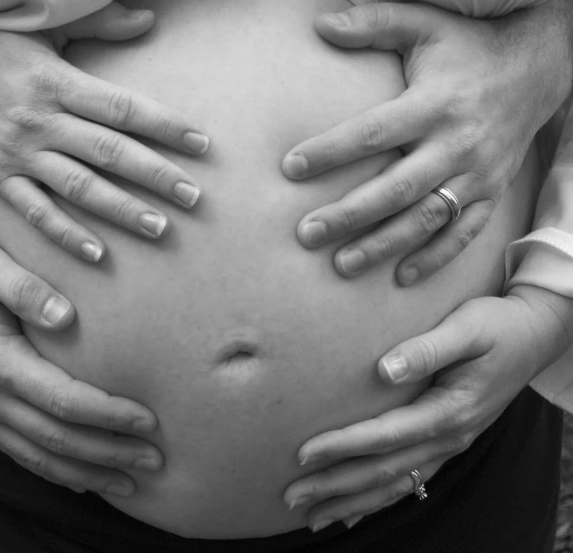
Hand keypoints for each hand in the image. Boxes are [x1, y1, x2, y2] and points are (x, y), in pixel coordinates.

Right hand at [0, 4, 208, 261]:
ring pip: (79, 186)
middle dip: (155, 174)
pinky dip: (66, 234)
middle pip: (109, 152)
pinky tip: (97, 253)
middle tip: (193, 197)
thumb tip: (147, 20)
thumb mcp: (43, 32)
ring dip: (121, 209)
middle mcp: (43, 121)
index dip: (164, 125)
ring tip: (159, 227)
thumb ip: (99, 26)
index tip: (201, 144)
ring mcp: (20, 153)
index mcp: (58, 83)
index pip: (122, 108)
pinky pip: (36, 212)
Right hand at [0, 214, 161, 496]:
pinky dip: (53, 471)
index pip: (64, 401)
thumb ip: (24, 288)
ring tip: (130, 483)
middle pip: (57, 439)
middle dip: (109, 453)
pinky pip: (18, 452)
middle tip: (155, 460)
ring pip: (38, 456)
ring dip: (86, 472)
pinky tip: (81, 480)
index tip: (148, 421)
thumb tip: (66, 315)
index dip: (108, 414)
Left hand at [283, 0, 571, 284]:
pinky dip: (435, 257)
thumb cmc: (468, 48)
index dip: (331, 151)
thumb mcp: (426, 25)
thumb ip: (375, 22)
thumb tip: (321, 23)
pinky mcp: (492, 192)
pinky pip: (464, 232)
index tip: (290, 167)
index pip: (374, 133)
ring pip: (426, 218)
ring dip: (383, 245)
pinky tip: (401, 278)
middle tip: (306, 235)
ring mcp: (477, 173)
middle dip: (349, 215)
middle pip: (396, 188)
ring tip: (341, 265)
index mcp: (434, 103)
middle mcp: (456, 143)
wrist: (540, 67)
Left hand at [283, 284, 572, 531]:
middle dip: (335, 486)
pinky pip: (410, 481)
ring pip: (395, 484)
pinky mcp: (445, 441)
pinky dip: (379, 499)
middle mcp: (449, 436)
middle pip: (383, 471)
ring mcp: (449, 444)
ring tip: (312, 516)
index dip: (342, 446)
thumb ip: (427, 349)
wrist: (534, 335)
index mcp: (450, 410)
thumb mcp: (467, 328)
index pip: (385, 435)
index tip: (302, 453)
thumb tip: (384, 369)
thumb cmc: (497, 326)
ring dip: (352, 501)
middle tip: (291, 496)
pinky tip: (353, 510)